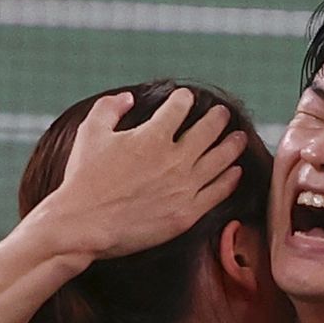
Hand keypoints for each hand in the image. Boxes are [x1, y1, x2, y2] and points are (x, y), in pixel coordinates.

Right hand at [36, 88, 247, 259]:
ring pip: (220, 160)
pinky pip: (218, 192)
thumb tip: (128, 97)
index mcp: (152, 136)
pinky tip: (236, 172)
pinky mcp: (187, 213)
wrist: (84, 225)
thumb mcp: (90, 133)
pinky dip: (230, 179)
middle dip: (218, 118)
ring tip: (239, 137)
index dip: (183, 99)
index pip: (179, 108)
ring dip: (232, 145)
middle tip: (223, 114)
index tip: (186, 98)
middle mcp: (175, 159)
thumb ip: (109, 108)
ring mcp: (184, 187)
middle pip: (208, 131)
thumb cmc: (83, 179)